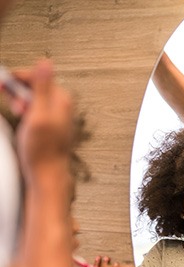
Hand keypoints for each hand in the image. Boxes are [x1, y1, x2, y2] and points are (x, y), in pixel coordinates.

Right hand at [10, 60, 74, 182]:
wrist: (46, 172)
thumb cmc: (42, 148)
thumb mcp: (39, 114)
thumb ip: (42, 87)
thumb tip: (46, 61)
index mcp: (62, 99)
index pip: (37, 75)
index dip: (17, 77)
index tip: (2, 82)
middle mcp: (62, 104)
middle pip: (34, 85)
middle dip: (18, 92)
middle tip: (14, 106)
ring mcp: (56, 113)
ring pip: (31, 97)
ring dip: (20, 102)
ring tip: (19, 114)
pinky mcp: (49, 122)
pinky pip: (33, 108)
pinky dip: (24, 111)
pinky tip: (22, 120)